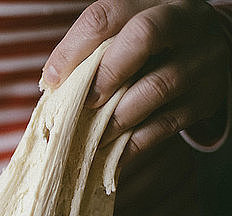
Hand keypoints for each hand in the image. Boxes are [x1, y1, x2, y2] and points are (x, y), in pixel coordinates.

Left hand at [42, 0, 229, 161]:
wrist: (210, 54)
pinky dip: (134, 142)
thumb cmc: (150, 48)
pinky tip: (114, 152)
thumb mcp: (126, 37)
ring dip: (117, 116)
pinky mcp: (207, 98)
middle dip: (107, 73)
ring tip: (95, 135)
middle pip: (144, 35)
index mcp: (153, 2)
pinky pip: (167, 124)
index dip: (73, 48)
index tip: (52, 79)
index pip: (107, 15)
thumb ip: (93, 52)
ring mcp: (202, 60)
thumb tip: (52, 83)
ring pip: (157, 86)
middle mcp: (186, 22)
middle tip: (85, 102)